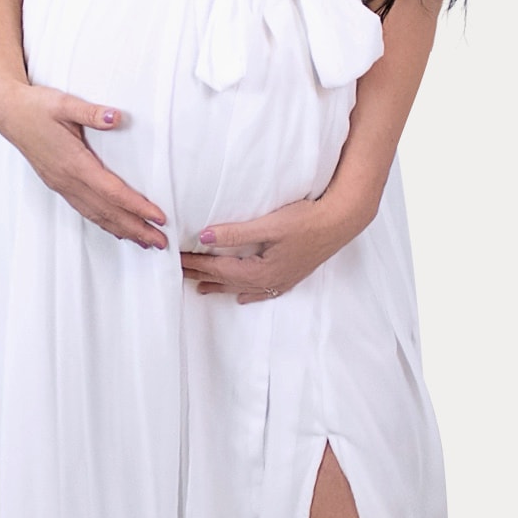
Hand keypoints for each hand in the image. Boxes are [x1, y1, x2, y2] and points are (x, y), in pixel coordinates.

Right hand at [0, 84, 168, 249]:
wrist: (9, 114)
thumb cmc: (36, 107)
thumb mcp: (64, 103)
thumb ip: (91, 112)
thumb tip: (116, 117)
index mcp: (73, 163)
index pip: (112, 192)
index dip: (137, 207)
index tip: (158, 218)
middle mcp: (67, 180)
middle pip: (107, 211)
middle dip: (136, 228)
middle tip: (161, 242)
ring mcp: (62, 185)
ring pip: (96, 215)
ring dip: (122, 230)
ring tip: (145, 242)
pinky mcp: (58, 184)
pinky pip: (85, 210)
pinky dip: (104, 222)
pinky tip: (117, 228)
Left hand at [179, 190, 374, 303]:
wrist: (341, 222)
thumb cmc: (306, 220)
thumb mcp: (269, 225)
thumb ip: (236, 233)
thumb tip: (205, 237)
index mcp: (260, 270)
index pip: (218, 268)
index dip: (195, 264)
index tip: (176, 259)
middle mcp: (268, 281)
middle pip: (226, 279)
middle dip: (201, 275)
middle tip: (178, 272)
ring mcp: (281, 280)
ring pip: (242, 287)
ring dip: (220, 286)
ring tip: (201, 288)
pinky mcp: (291, 275)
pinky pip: (262, 291)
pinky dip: (248, 293)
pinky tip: (242, 297)